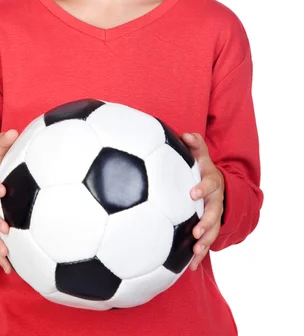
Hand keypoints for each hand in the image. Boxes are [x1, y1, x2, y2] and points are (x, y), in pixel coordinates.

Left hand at [180, 132, 224, 270]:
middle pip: (214, 212)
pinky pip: (206, 243)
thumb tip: (185, 134)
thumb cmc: (201, 167)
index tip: (192, 193)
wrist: (217, 184)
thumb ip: (194, 143)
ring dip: (205, 242)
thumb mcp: (200, 154)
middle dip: (207, 222)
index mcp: (211, 181)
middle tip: (196, 231)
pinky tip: (190, 267)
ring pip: (213, 231)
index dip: (202, 188)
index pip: (209, 184)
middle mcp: (215, 200)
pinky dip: (199, 255)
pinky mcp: (209, 228)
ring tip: (195, 251)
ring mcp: (214, 215)